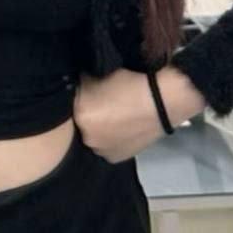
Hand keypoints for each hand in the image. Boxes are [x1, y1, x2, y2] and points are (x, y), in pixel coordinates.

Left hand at [73, 66, 204, 163]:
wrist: (163, 101)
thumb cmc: (131, 83)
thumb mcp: (96, 75)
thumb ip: (79, 84)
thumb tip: (71, 85)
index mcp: (81, 116)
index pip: (69, 107)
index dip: (78, 99)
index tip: (86, 93)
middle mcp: (88, 138)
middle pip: (80, 124)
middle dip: (87, 116)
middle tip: (99, 105)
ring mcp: (102, 151)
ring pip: (92, 137)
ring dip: (98, 129)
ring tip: (113, 116)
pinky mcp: (116, 158)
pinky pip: (106, 147)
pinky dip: (110, 139)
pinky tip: (120, 127)